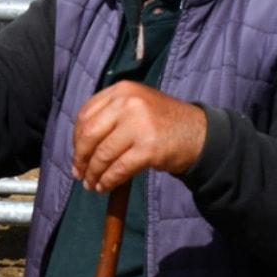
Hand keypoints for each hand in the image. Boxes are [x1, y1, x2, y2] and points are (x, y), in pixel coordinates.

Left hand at [71, 81, 205, 193]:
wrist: (201, 134)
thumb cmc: (163, 122)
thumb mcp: (136, 105)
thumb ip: (109, 116)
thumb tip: (79, 146)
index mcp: (121, 90)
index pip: (85, 115)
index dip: (76, 138)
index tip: (76, 154)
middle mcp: (128, 103)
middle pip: (89, 134)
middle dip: (80, 157)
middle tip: (78, 173)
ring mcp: (139, 125)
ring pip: (103, 154)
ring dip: (93, 173)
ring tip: (92, 184)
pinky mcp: (149, 148)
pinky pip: (119, 169)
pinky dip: (108, 181)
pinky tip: (105, 186)